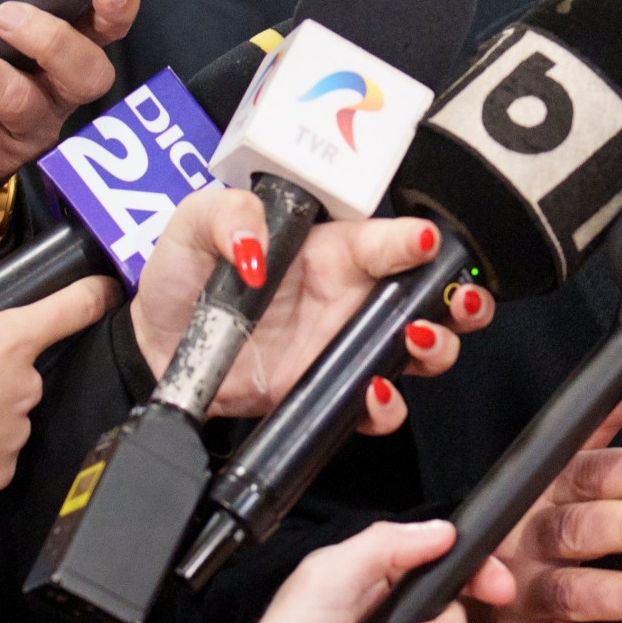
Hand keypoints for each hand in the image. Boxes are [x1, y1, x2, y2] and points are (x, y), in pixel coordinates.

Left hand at [128, 191, 490, 424]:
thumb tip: (254, 242)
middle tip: (458, 301)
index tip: (426, 241)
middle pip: (434, 293)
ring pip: (425, 347)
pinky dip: (387, 406)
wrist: (159, 348)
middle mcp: (355, 295)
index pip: (391, 238)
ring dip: (440, 346)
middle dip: (463, 296)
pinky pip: (378, 405)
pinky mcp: (331, 391)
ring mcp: (349, 346)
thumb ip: (226, 215)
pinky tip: (372, 394)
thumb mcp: (194, 224)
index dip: (419, 239)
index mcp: (335, 248)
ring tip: (416, 342)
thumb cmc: (187, 276)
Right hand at [463, 389, 621, 622]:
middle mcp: (531, 540)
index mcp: (543, 493)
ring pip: (573, 592)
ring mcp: (527, 596)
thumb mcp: (551, 475)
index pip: (590, 475)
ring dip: (620, 594)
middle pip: (576, 529)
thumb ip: (597, 429)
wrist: (460, 608)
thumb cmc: (522, 533)